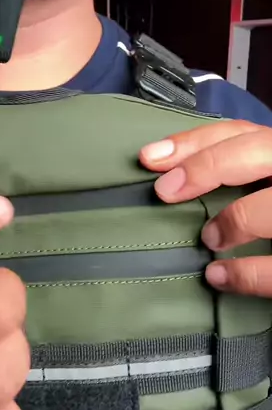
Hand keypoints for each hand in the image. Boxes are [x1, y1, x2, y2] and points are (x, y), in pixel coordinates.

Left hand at [139, 120, 271, 295]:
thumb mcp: (267, 180)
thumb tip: (174, 179)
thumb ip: (240, 175)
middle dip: (208, 166)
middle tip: (164, 190)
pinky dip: (247, 273)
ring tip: (206, 239)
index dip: (194, 141)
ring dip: (235, 219)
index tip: (150, 157)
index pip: (243, 133)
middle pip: (261, 150)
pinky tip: (218, 276)